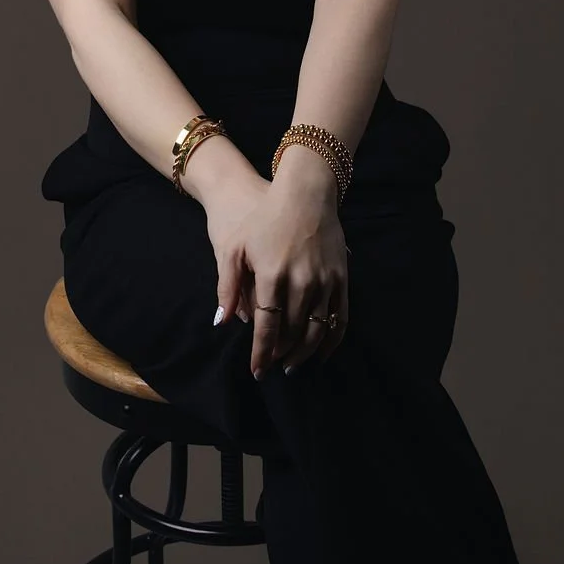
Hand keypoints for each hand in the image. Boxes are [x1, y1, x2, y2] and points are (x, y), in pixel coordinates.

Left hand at [210, 175, 348, 378]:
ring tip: (291, 365)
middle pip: (291, 333)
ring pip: (316, 331)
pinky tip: (321, 353)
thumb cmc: (264, 218)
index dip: (261, 352)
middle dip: (280, 355)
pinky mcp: (342, 278)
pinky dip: (331, 341)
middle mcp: (302, 282)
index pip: (267, 327)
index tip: (256, 370)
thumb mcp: (235, 246)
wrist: (305, 193)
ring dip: (304, 353)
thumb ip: (227, 285)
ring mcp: (326, 281)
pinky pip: (340, 319)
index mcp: (273, 275)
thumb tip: (221, 321)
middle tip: (271, 367)